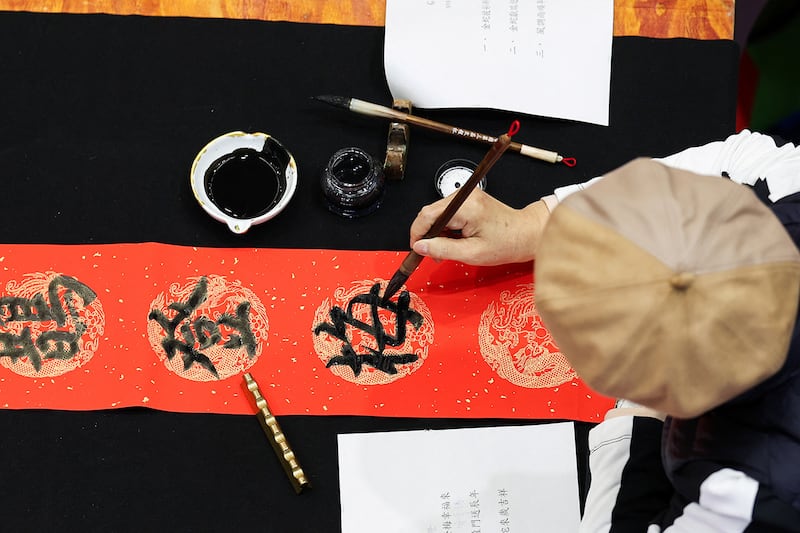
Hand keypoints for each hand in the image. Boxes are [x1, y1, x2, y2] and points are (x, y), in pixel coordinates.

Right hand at [409, 189, 549, 265]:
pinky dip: (446, 226)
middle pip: (431, 212)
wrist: (525, 234)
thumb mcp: (472, 253)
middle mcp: (466, 196)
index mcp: (467, 207)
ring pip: (438, 212)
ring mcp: (468, 195)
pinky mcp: (469, 199)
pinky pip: (448, 211)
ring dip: (437, 231)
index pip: (428, 215)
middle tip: (432, 253)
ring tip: (446, 249)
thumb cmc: (507, 243)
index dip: (417, 233)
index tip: (416, 247)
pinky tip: (453, 239)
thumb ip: (443, 249)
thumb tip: (421, 246)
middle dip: (428, 234)